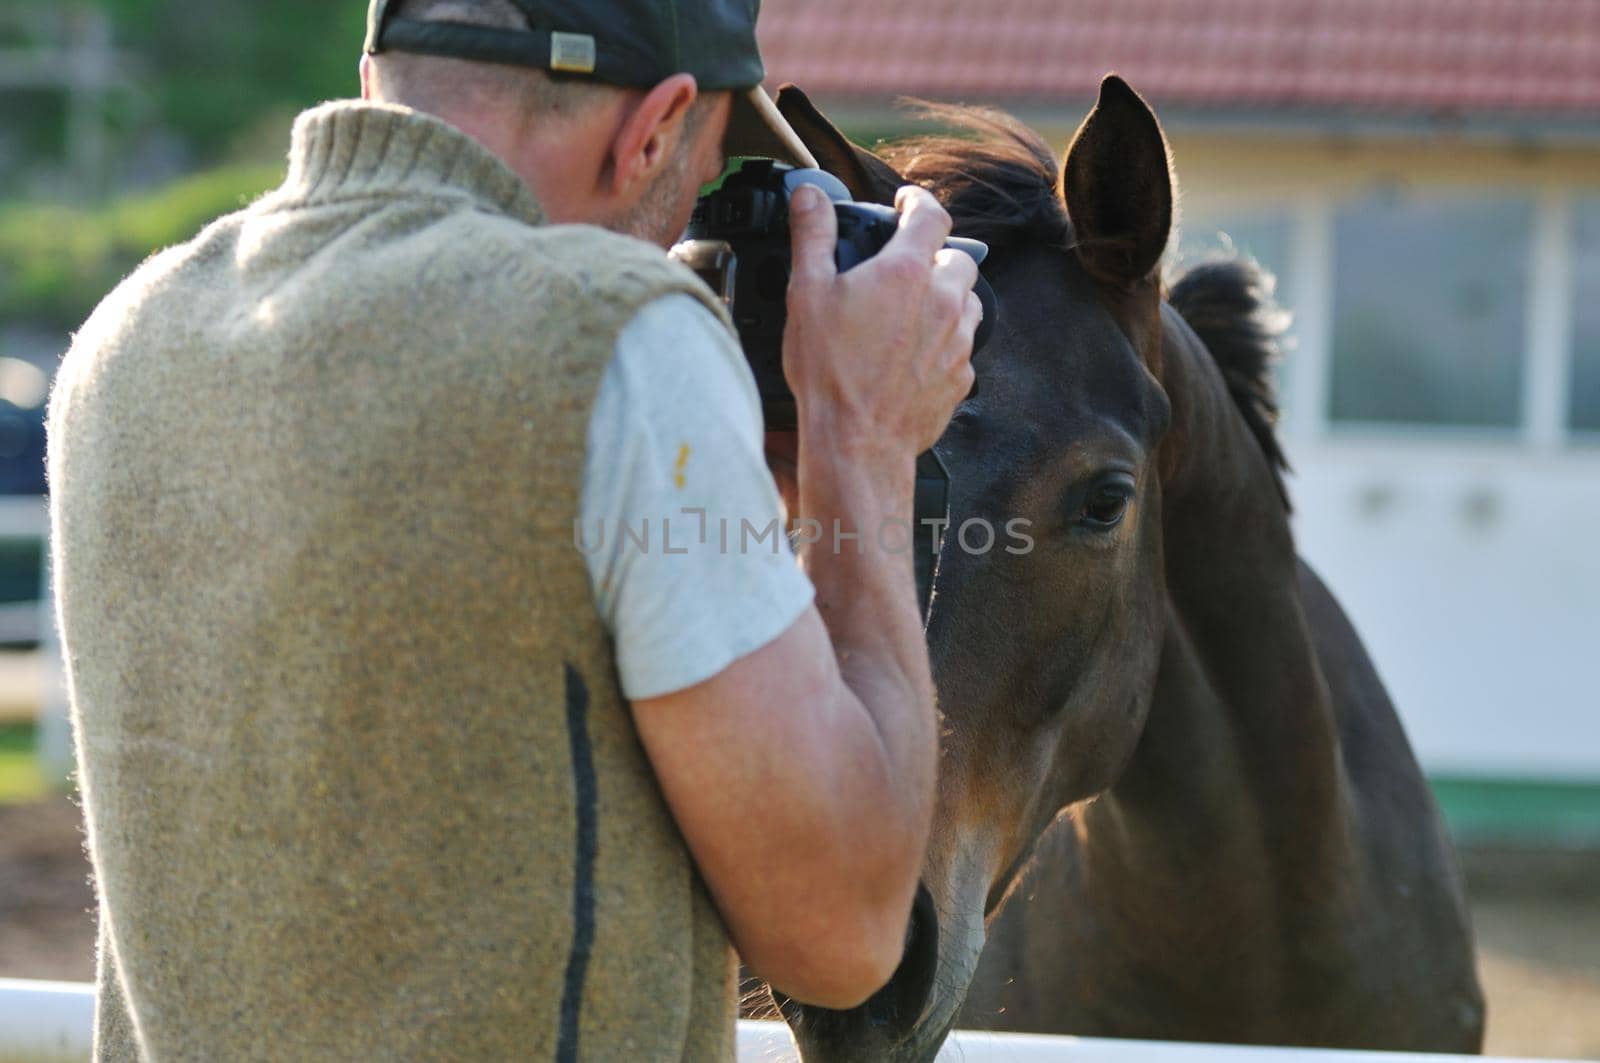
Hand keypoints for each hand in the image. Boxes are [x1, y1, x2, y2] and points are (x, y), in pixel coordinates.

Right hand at [782, 184, 980, 459]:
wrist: (857, 442)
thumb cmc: (830, 373)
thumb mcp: (806, 294)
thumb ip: (813, 236)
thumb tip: (810, 196)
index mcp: (906, 272)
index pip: (930, 214)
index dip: (917, 201)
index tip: (906, 203)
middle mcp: (942, 302)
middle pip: (959, 258)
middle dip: (936, 254)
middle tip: (905, 266)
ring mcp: (957, 342)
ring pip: (969, 302)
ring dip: (947, 297)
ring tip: (913, 310)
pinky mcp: (961, 378)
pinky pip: (963, 347)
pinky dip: (945, 341)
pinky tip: (915, 354)